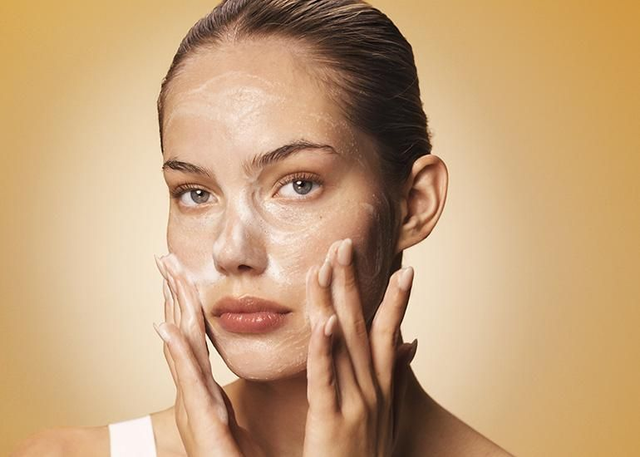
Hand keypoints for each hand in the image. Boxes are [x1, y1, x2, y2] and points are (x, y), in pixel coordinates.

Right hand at [152, 254, 263, 456]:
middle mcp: (194, 392)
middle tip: (164, 257)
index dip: (186, 302)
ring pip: (182, 348)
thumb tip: (225, 377)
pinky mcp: (202, 422)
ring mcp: (194, 405)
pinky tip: (165, 329)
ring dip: (173, 310)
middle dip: (173, 294)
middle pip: (183, 333)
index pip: (195, 336)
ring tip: (168, 276)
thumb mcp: (229, 420)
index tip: (181, 270)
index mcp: (204, 388)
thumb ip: (223, 397)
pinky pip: (189, 382)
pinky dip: (176, 355)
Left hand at [303, 239, 416, 456]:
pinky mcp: (332, 422)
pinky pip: (326, 378)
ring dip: (336, 300)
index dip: (393, 298)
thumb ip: (394, 376)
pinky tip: (324, 321)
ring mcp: (356, 404)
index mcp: (382, 388)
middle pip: (363, 325)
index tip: (401, 266)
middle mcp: (374, 390)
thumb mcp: (387, 415)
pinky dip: (325, 348)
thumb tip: (411, 344)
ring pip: (344, 342)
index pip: (388, 332)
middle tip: (347, 243)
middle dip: (355, 282)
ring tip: (331, 263)